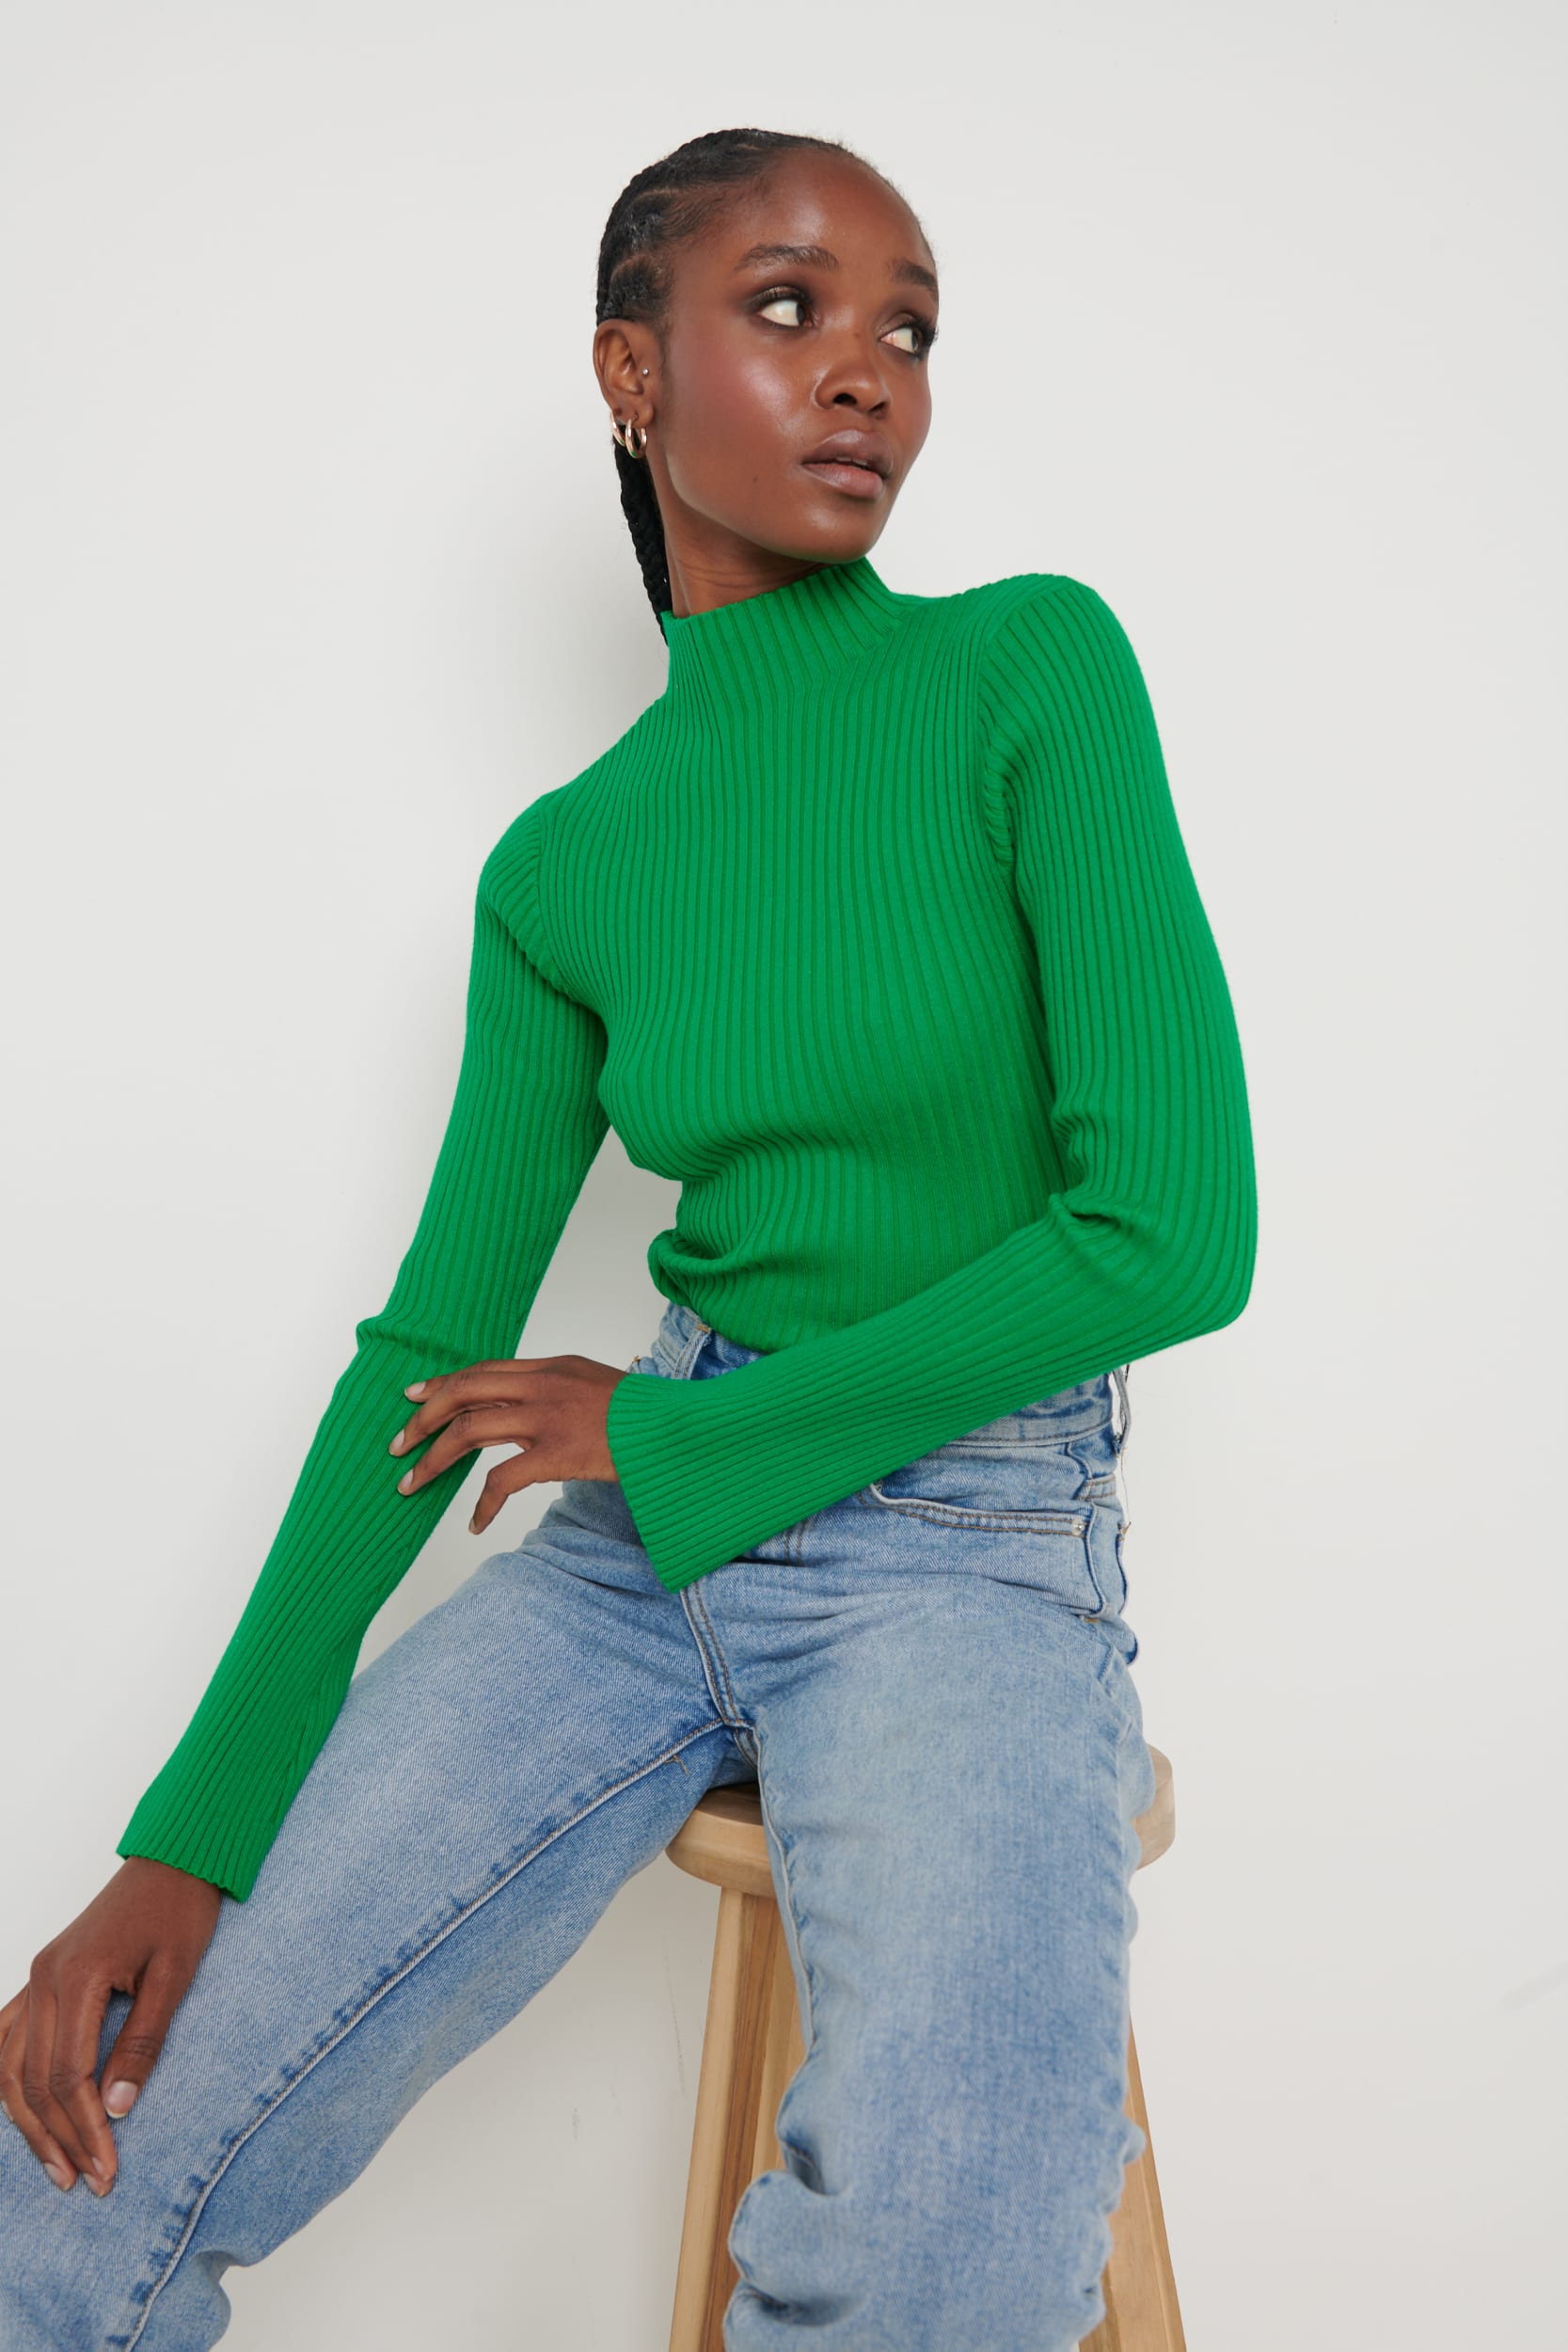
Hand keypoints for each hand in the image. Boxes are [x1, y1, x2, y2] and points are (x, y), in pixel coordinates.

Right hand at [0, 1856, 221, 2194]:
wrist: (173, 1859)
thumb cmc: (180, 1909)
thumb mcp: (175, 1975)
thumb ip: (143, 2042)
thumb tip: (117, 2110)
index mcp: (75, 1978)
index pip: (68, 2077)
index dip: (86, 2130)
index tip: (109, 2171)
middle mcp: (43, 1978)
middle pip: (33, 2081)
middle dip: (60, 2139)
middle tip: (89, 2183)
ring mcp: (35, 1977)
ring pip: (10, 2067)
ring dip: (30, 2123)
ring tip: (58, 2169)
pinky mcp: (41, 1977)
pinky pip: (7, 2039)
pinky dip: (11, 2082)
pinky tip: (24, 2116)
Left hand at [389, 1354, 630, 1537]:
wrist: (677, 1427)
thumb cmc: (641, 1413)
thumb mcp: (593, 1385)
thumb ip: (555, 1390)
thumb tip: (520, 1408)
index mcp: (549, 1366)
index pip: (481, 1369)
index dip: (442, 1382)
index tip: (413, 1395)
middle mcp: (541, 1384)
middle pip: (462, 1392)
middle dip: (422, 1419)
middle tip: (398, 1444)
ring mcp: (547, 1417)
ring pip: (469, 1431)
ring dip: (433, 1459)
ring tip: (412, 1483)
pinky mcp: (557, 1453)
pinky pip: (502, 1479)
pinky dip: (483, 1504)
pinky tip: (474, 1523)